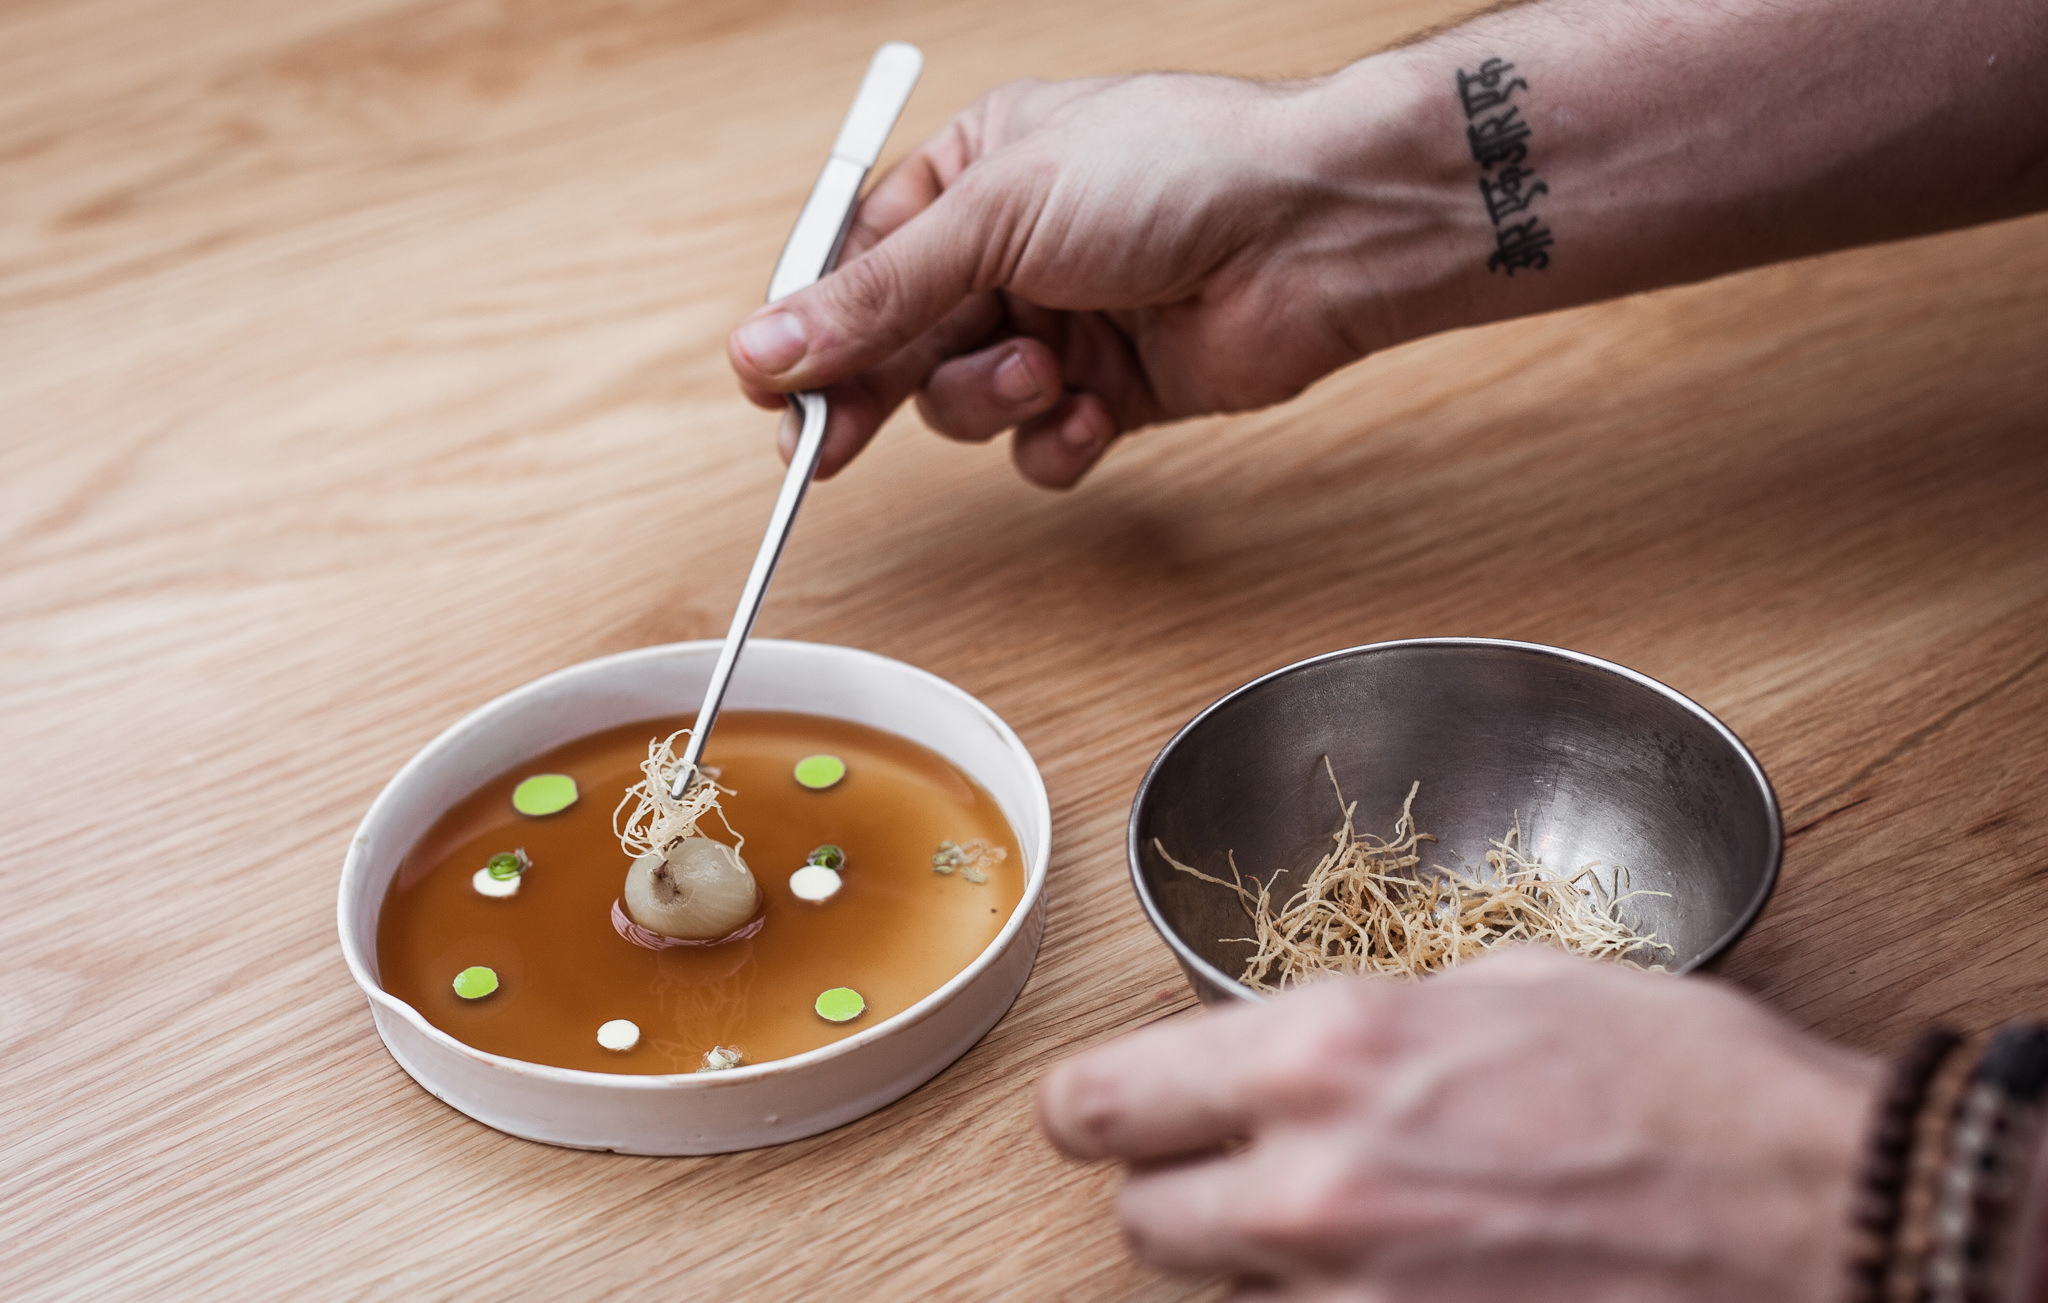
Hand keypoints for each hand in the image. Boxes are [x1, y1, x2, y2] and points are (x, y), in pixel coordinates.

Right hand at [726, 70, 1438, 486]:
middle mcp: (1011, 250)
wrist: (1319, 229)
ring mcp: (1063, 323)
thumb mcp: (999, 213)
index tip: (772, 388)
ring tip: (1047, 370)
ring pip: (965, 402)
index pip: (857, 264)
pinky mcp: (1114, 393)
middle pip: (899, 344)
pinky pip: (1041, 446)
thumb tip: (768, 343)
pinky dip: (1057, 442)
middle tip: (831, 445)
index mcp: (973, 172)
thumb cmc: (1179, 171)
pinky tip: (1092, 413)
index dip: (811, 331)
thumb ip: (879, 292)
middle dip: (877, 390)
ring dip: (991, 401)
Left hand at [1037, 947, 1879, 1301]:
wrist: (1824, 1221)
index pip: (1107, 1100)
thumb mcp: (1512, 985)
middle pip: (1142, 1221)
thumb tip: (1307, 1041)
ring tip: (1351, 1219)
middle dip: (1171, 1188)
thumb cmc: (1691, 1085)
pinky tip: (1403, 1273)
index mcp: (1325, 1054)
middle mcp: (1313, 1190)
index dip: (1089, 1106)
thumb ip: (1373, 1018)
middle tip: (1224, 1165)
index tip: (1096, 1110)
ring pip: (1225, 1295)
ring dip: (1258, 1260)